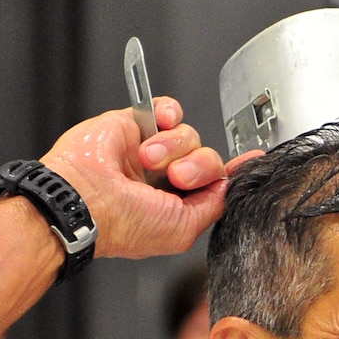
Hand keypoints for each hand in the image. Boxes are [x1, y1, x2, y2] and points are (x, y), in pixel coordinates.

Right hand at [40, 100, 261, 260]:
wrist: (83, 198)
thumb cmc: (122, 224)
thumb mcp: (182, 230)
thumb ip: (213, 206)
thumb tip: (230, 185)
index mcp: (177, 205)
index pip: (214, 183)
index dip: (235, 171)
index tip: (255, 159)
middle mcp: (164, 178)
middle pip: (207, 159)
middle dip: (198, 166)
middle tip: (177, 177)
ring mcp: (149, 150)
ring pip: (189, 135)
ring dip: (173, 148)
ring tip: (148, 162)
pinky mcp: (134, 124)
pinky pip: (167, 107)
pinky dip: (168, 112)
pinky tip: (161, 123)